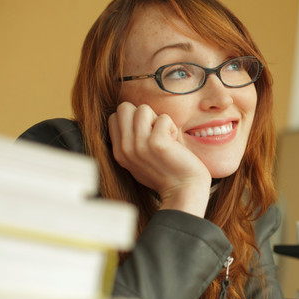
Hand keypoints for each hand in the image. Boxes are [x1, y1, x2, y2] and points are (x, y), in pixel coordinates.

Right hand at [108, 102, 211, 216]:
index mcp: (119, 152)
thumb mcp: (138, 160)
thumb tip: (130, 116)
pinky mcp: (157, 143)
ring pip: (143, 109)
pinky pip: (163, 118)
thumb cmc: (166, 174)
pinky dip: (172, 127)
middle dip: (143, 115)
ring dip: (158, 120)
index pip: (114, 117)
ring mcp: (139, 145)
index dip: (133, 120)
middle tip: (156, 133)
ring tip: (166, 138)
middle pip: (125, 108)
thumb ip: (130, 141)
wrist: (184, 191)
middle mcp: (125, 148)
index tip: (147, 135)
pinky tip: (175, 144)